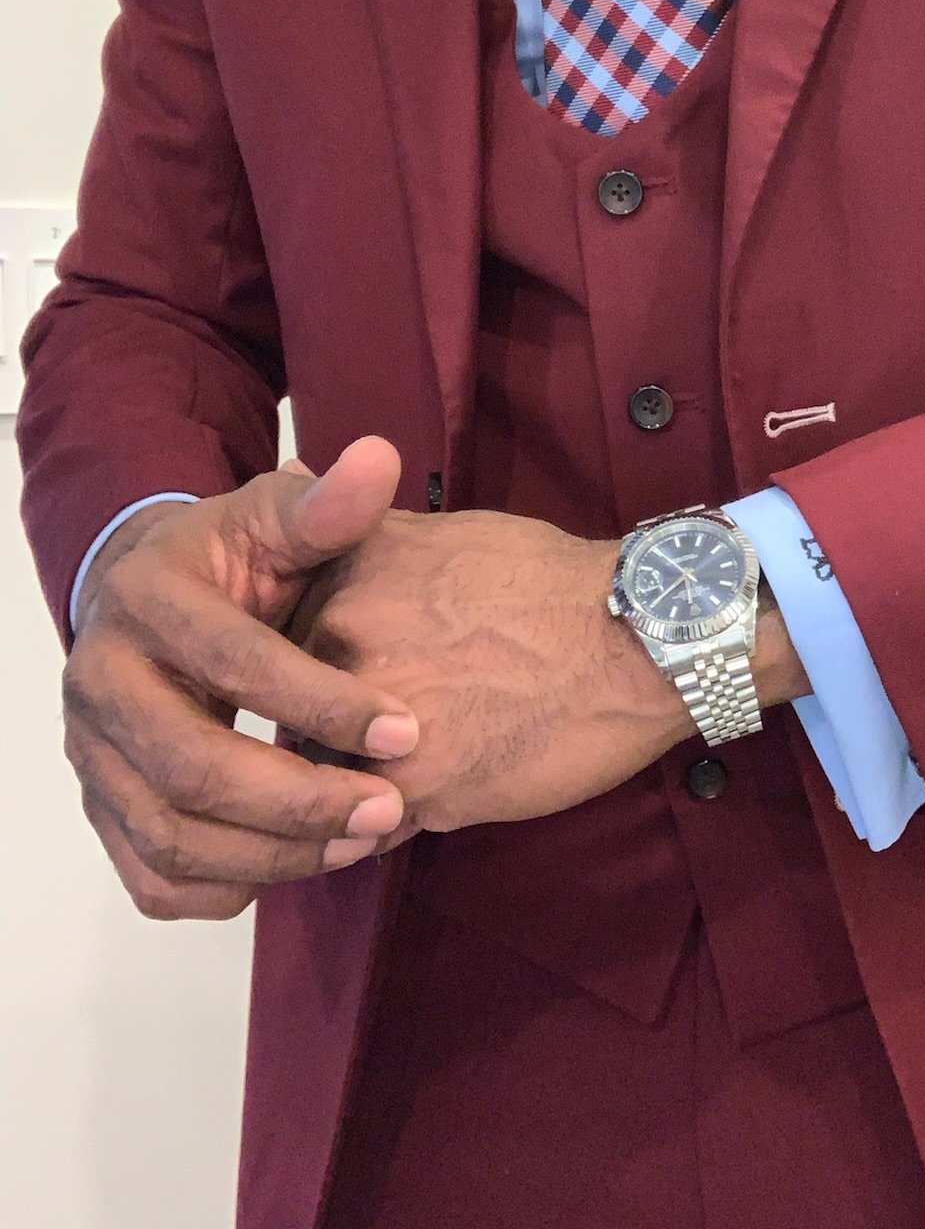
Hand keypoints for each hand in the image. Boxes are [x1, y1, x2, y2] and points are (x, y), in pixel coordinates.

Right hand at [63, 438, 420, 921]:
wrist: (149, 593)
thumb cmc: (231, 556)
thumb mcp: (275, 516)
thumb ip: (326, 504)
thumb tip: (378, 460)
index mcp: (147, 600)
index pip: (235, 663)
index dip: (323, 702)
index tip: (408, 731)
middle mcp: (101, 681)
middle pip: (191, 767)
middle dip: (299, 799)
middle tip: (389, 809)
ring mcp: (92, 753)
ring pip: (170, 835)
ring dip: (273, 854)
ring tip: (361, 841)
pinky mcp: (101, 806)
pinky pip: (149, 877)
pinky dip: (221, 889)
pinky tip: (294, 866)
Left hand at [290, 502, 695, 834]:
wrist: (635, 638)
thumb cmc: (546, 579)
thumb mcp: (442, 531)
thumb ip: (358, 527)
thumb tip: (298, 473)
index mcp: (342, 587)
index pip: (279, 653)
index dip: (315, 673)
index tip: (358, 675)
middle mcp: (342, 653)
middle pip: (295, 717)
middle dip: (329, 730)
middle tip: (400, 719)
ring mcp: (372, 726)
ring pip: (324, 779)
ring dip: (354, 782)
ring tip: (420, 759)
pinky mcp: (414, 791)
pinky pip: (369, 826)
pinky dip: (391, 822)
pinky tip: (440, 791)